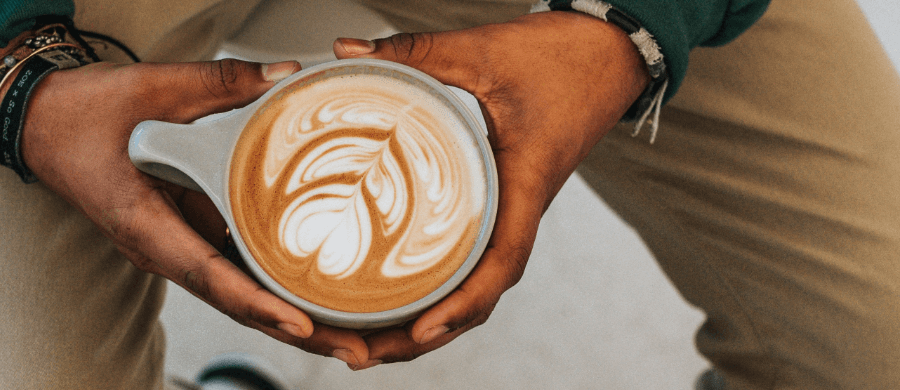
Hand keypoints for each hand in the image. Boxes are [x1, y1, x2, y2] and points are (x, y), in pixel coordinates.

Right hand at [0, 56, 373, 367]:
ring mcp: (176, 245)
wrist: (44, 123)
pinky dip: (274, 284)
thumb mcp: (149, 89)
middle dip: (294, 330)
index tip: (300, 324)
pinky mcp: (187, 233)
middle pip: (236, 301)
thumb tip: (285, 76)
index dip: (256, 302)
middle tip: (355, 349)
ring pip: (239, 291)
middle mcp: (163, 247)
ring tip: (349, 334)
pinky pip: (235, 265)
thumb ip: (218, 84)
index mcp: (145, 225)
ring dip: (290, 316)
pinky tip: (318, 290)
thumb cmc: (83, 114)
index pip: (208, 274)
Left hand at [332, 11, 648, 368]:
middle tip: (359, 354)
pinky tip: (395, 299)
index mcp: (525, 184)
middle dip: (424, 336)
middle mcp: (520, 210)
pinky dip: (438, 290)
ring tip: (366, 344)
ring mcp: (511, 212)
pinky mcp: (501, 204)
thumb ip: (414, 50)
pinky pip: (472, 260)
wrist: (605, 53)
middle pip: (479, 297)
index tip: (419, 330)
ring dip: (427, 323)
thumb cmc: (559, 56)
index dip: (462, 304)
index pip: (502, 262)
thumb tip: (344, 52)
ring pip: (474, 286)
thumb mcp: (482, 50)